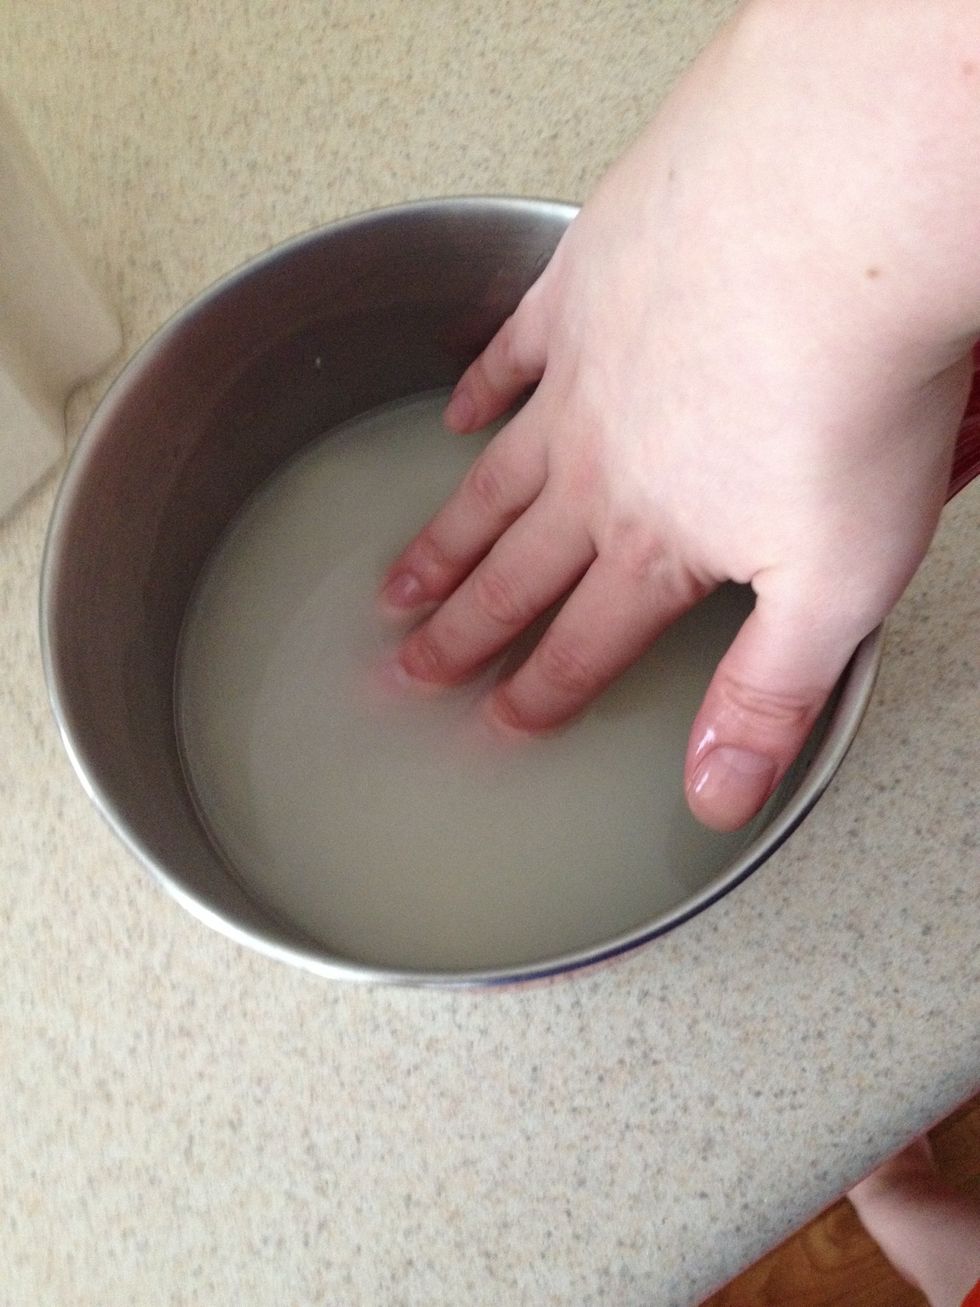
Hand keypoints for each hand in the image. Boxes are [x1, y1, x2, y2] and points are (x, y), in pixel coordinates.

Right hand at [379, 0, 975, 829]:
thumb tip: (713, 800)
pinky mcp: (584, 283)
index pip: (585, 644)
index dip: (538, 696)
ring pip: (496, 476)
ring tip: (398, 577)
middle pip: (516, 571)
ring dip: (447, 534)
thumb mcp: (837, 583)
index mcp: (658, 542)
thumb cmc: (852, 396)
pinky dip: (480, 385)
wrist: (830, 216)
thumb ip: (768, 694)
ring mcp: (581, 374)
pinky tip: (456, 409)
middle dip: (460, 631)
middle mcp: (599, 469)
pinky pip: (512, 347)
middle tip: (404, 666)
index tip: (492, 727)